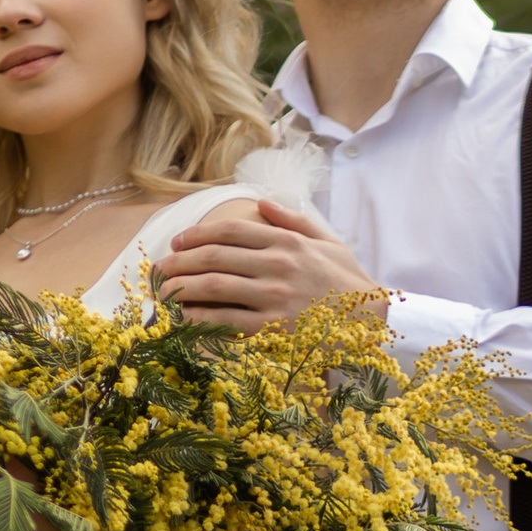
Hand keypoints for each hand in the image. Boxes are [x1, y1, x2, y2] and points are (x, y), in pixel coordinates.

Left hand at [157, 195, 386, 325]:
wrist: (372, 323)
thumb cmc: (349, 283)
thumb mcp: (328, 242)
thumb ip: (294, 221)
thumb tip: (263, 203)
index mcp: (287, 242)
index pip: (232, 230)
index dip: (198, 234)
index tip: (178, 242)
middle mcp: (277, 265)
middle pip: (215, 256)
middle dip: (180, 260)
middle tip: (159, 267)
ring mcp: (273, 296)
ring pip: (214, 285)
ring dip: (181, 286)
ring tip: (162, 290)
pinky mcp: (272, 327)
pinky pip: (225, 320)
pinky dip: (198, 316)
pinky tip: (181, 317)